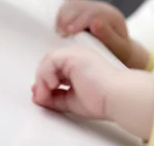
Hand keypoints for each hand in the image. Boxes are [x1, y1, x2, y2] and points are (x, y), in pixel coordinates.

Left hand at [32, 45, 153, 139]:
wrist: (117, 96)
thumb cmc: (102, 99)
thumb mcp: (70, 100)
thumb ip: (54, 97)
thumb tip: (37, 96)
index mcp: (80, 65)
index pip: (55, 68)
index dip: (45, 81)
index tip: (42, 96)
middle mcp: (78, 56)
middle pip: (49, 63)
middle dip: (41, 80)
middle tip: (41, 97)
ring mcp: (76, 53)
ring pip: (48, 60)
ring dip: (42, 79)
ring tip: (48, 93)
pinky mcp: (74, 55)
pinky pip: (51, 60)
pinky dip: (47, 74)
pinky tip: (54, 85)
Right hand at [55, 0, 148, 68]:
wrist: (118, 50)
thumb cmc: (119, 52)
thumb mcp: (119, 48)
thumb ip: (108, 37)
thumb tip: (95, 23)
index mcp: (112, 16)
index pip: (93, 13)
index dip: (79, 21)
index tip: (69, 32)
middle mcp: (101, 8)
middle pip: (79, 7)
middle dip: (67, 20)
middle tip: (60, 35)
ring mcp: (91, 7)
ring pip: (71, 5)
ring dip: (62, 18)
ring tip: (60, 34)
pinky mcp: (81, 9)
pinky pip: (67, 8)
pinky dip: (60, 17)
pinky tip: (60, 30)